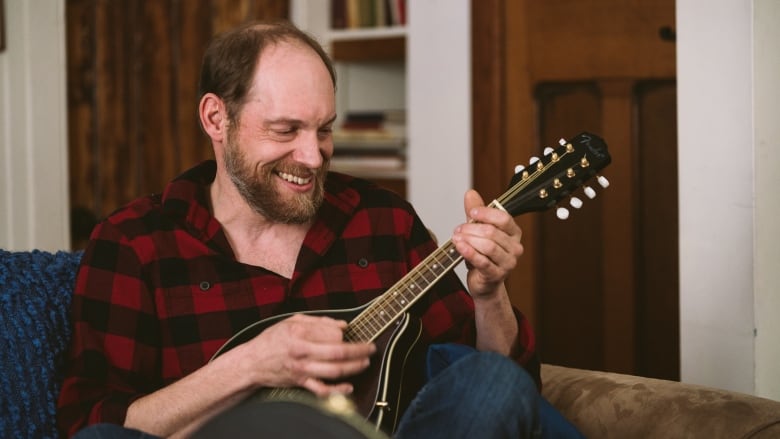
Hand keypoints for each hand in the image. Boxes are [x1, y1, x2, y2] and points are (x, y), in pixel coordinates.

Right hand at [240, 314, 375, 395]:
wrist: (252, 362)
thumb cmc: (272, 340)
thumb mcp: (292, 321)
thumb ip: (319, 321)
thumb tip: (343, 325)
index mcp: (300, 333)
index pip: (333, 334)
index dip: (346, 335)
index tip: (352, 334)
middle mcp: (302, 352)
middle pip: (338, 353)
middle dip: (359, 351)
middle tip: (371, 348)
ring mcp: (302, 369)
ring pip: (334, 371)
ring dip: (354, 367)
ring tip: (365, 362)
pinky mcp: (301, 382)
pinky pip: (322, 390)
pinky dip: (337, 391)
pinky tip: (349, 387)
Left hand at [452, 189, 523, 298]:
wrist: (483, 282)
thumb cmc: (483, 255)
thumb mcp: (478, 231)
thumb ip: (476, 213)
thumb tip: (470, 193)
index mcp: (514, 233)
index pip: (504, 218)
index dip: (486, 213)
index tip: (471, 212)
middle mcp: (515, 247)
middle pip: (492, 232)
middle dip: (471, 228)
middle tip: (458, 229)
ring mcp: (508, 263)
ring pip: (488, 246)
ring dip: (469, 240)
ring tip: (456, 238)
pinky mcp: (497, 275)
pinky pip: (483, 262)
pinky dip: (469, 252)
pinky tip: (459, 247)